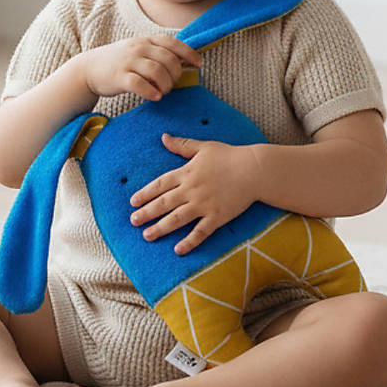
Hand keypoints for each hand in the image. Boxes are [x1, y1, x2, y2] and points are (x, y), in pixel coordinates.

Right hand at [79, 37, 201, 102]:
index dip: (188, 53)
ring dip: (166, 84)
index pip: (172, 43)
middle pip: (168, 59)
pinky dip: (151, 91)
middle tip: (172, 83)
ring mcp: (128, 62)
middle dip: (176, 74)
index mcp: (146, 40)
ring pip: (156, 71)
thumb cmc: (120, 62)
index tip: (199, 64)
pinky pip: (139, 84)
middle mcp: (138, 48)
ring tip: (164, 91)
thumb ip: (159, 54)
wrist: (89, 68)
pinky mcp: (119, 77)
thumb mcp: (139, 51)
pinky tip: (156, 97)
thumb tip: (186, 62)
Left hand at [128, 134, 261, 254]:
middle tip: (133, 221)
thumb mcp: (204, 147)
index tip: (133, 201)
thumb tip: (163, 137)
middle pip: (164, 203)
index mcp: (187, 173)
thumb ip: (182, 145)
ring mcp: (204, 205)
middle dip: (146, 213)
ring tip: (147, 236)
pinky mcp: (217, 217)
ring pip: (177, 219)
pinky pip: (200, 232)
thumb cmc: (230, 156)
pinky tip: (178, 250)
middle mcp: (191, 190)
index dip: (145, 193)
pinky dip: (189, 242)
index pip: (160, 184)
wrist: (254, 170)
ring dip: (160, 228)